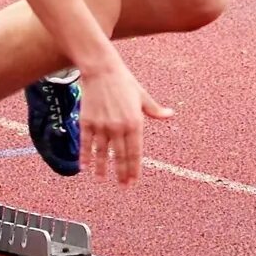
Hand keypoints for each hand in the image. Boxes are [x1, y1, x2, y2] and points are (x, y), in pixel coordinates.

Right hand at [78, 60, 171, 183]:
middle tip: (122, 186)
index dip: (134, 169)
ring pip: (102, 153)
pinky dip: (85, 156)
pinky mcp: (87, 121)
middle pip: (120, 156)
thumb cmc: (123, 81)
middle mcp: (118, 127)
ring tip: (102, 179)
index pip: (135, 152)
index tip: (133, 182)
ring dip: (102, 168)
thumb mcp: (142, 96)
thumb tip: (170, 115)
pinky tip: (85, 167)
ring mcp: (102, 125)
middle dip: (121, 173)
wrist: (101, 69)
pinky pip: (87, 143)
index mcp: (135, 122)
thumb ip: (155, 110)